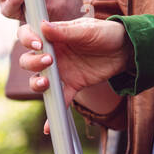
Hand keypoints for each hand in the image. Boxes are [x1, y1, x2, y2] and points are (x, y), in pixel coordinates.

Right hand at [18, 18, 132, 126]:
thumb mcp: (87, 30)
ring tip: (47, 83)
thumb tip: (42, 25)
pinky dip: (53, 113)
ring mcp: (61, 71)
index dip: (27, 39)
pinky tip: (47, 128)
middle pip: (29, 61)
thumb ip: (65, 31)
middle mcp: (53, 54)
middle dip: (33, 62)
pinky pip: (60, 99)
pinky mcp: (73, 85)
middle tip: (49, 60)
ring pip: (39, 80)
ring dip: (37, 83)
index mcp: (54, 36)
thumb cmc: (106, 33)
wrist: (126, 49)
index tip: (38, 44)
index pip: (29, 36)